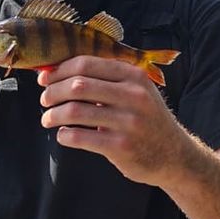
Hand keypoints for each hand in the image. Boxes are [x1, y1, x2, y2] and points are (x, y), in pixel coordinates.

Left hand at [37, 55, 189, 185]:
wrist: (175, 155)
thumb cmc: (147, 119)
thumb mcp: (137, 91)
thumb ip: (107, 79)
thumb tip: (59, 72)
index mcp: (133, 75)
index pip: (86, 64)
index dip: (59, 70)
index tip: (45, 78)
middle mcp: (133, 95)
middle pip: (78, 85)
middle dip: (52, 92)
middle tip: (44, 100)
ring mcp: (129, 122)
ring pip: (75, 111)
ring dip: (53, 115)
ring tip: (48, 119)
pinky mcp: (122, 146)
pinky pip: (81, 137)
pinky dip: (65, 135)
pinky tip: (63, 135)